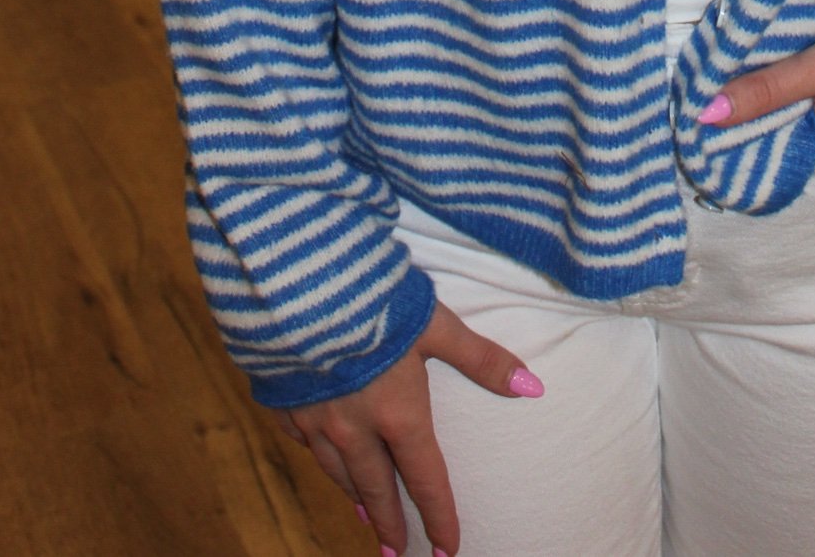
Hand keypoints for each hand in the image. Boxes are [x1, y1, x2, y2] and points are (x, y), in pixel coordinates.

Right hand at [275, 298, 543, 556]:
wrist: (298, 284)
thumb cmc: (376, 300)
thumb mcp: (435, 324)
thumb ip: (480, 358)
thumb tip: (532, 386)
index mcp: (397, 414)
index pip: (425, 478)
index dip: (438, 515)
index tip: (448, 548)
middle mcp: (354, 429)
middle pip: (376, 487)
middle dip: (391, 522)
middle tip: (397, 551)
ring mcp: (314, 421)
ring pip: (339, 472)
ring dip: (356, 496)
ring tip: (365, 514)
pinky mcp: (283, 405)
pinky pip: (304, 444)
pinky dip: (320, 458)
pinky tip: (323, 460)